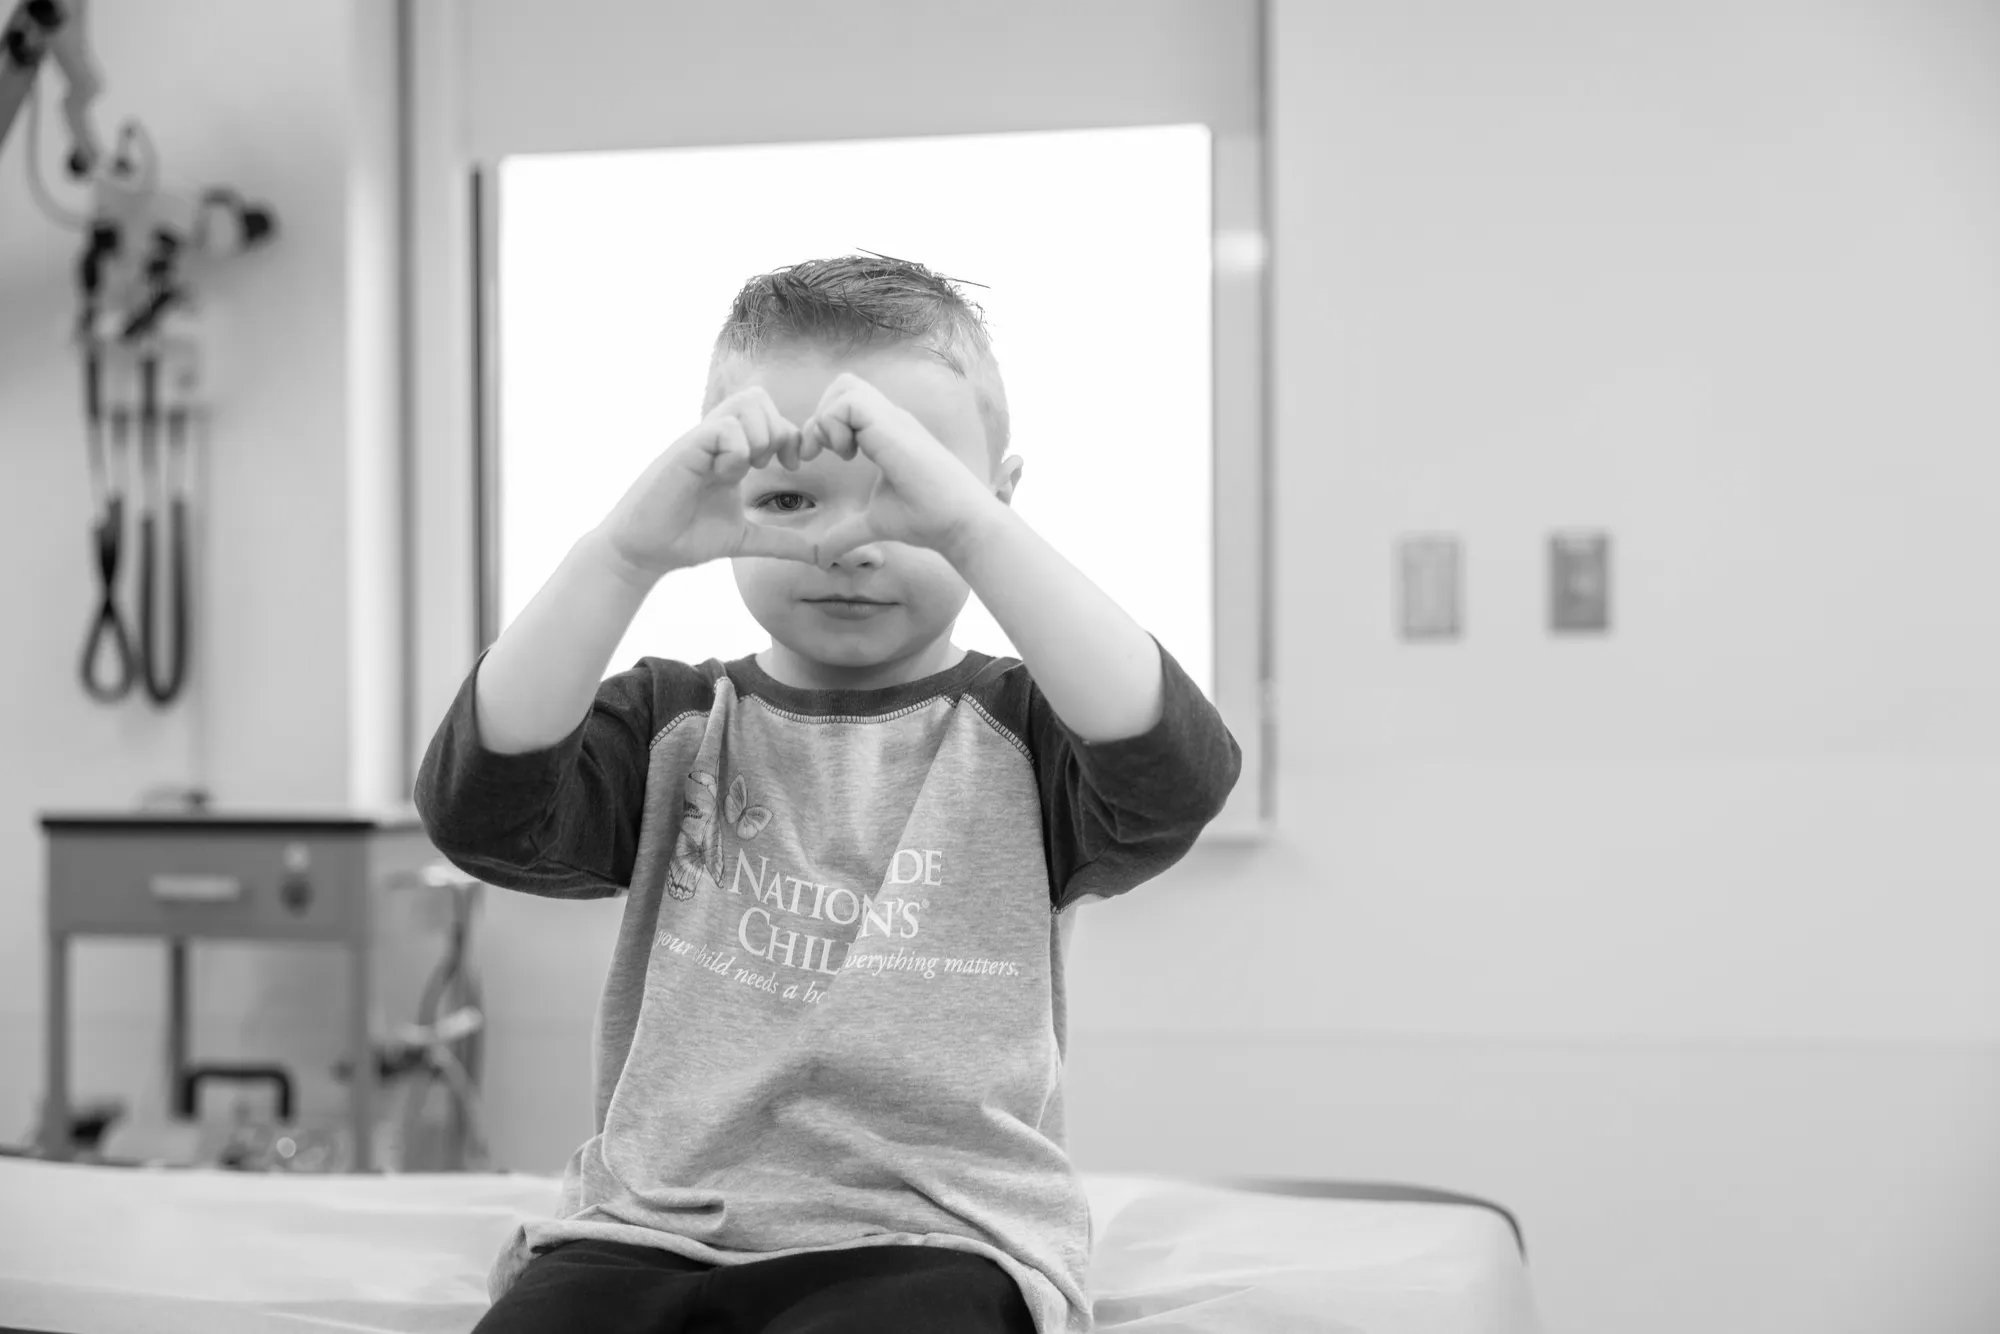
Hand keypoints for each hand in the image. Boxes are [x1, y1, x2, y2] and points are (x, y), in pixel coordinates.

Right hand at [593, 387, 821, 582]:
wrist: (644, 550)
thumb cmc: (687, 537)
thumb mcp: (747, 540)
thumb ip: (785, 542)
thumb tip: (822, 555)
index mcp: (732, 451)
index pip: (771, 415)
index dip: (792, 437)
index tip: (794, 467)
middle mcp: (716, 440)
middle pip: (759, 398)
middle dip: (777, 431)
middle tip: (769, 467)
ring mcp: (700, 442)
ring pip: (746, 403)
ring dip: (759, 437)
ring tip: (746, 470)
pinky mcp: (685, 452)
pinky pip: (723, 429)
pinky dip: (736, 450)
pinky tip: (727, 476)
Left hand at [797, 372, 1002, 565]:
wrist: (959, 524)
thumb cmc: (926, 520)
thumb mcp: (873, 523)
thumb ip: (844, 534)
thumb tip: (819, 557)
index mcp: (886, 434)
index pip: (845, 405)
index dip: (820, 428)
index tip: (814, 460)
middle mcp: (889, 420)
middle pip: (844, 384)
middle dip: (820, 413)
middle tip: (818, 452)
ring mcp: (893, 420)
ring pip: (845, 386)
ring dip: (828, 418)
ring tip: (838, 454)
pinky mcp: (894, 427)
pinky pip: (849, 402)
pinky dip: (836, 425)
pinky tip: (849, 455)